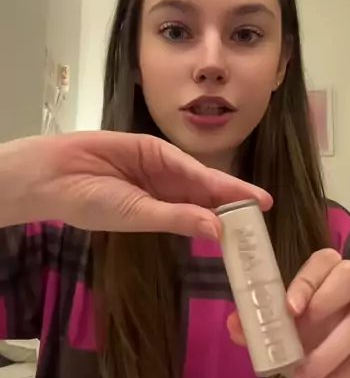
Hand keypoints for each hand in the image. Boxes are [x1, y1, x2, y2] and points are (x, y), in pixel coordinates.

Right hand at [0, 132, 271, 237]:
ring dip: (225, 188)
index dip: (226, 220)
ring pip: (199, 179)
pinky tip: (221, 184)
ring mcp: (160, 167)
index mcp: (159, 210)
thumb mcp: (136, 215)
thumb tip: (217, 231)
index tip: (254, 231)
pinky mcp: (152, 147)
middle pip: (206, 196)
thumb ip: (176, 219)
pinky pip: (181, 162)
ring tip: (254, 199)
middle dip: (234, 201)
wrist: (55, 174)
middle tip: (265, 209)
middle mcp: (165, 189)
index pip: (200, 215)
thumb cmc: (90, 202)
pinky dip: (201, 175)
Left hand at [228, 249, 349, 377]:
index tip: (290, 309)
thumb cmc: (300, 346)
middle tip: (302, 332)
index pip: (323, 260)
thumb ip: (254, 329)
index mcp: (322, 276)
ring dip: (331, 354)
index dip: (308, 280)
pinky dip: (345, 377)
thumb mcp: (275, 338)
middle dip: (328, 300)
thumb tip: (233, 324)